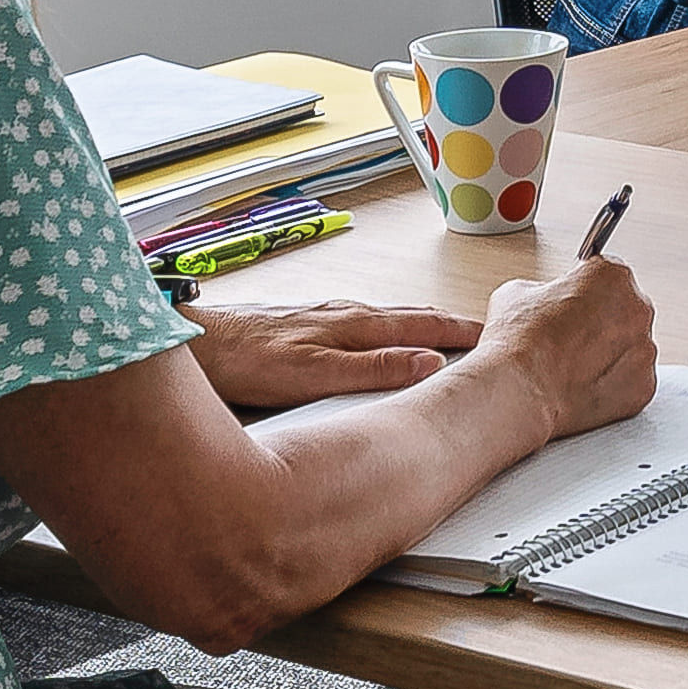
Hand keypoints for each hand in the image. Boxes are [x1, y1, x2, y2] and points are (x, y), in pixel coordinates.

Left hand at [184, 296, 477, 409]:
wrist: (196, 343)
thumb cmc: (248, 361)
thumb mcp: (315, 374)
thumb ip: (373, 368)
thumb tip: (429, 361)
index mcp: (354, 325)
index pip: (422, 326)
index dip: (459, 333)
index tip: (492, 337)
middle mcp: (343, 314)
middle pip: (408, 316)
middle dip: (446, 322)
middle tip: (480, 329)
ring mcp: (322, 315)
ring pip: (384, 317)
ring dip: (417, 322)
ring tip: (440, 330)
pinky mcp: (302, 321)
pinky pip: (360, 321)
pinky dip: (385, 326)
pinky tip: (376, 333)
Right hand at [476, 253, 657, 434]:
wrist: (520, 395)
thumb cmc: (519, 345)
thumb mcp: (517, 293)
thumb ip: (545, 290)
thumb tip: (547, 300)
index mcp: (612, 277)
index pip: (606, 275)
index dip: (584, 290)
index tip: (572, 301)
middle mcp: (638, 309)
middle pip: (623, 310)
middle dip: (599, 322)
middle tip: (568, 337)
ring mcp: (644, 350)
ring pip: (629, 347)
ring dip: (607, 354)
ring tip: (572, 366)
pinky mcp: (643, 387)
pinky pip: (630, 380)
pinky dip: (611, 383)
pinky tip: (581, 385)